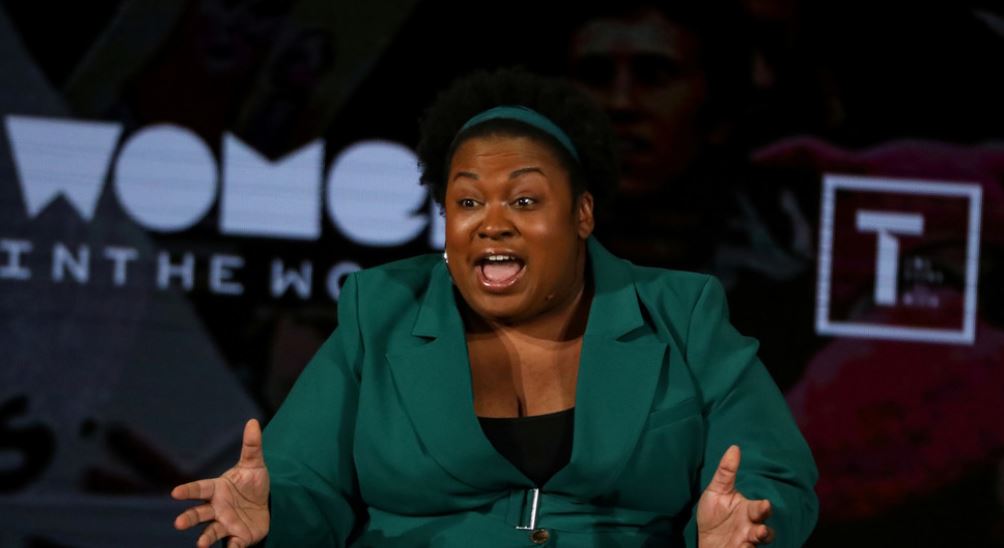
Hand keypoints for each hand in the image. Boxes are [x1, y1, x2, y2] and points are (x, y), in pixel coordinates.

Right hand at [171, 419, 269, 547]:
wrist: (267, 506)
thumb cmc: (252, 484)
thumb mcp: (254, 464)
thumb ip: (252, 446)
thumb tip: (253, 422)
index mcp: (217, 489)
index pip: (200, 489)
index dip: (188, 491)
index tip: (175, 492)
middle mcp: (217, 508)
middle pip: (199, 513)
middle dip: (188, 518)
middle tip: (179, 523)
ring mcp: (226, 523)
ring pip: (211, 531)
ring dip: (205, 538)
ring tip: (200, 544)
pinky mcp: (238, 537)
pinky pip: (233, 544)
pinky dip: (231, 547)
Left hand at [697, 445, 773, 546]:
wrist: (703, 538)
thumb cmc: (713, 514)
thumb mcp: (716, 491)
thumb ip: (726, 472)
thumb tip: (734, 447)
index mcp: (748, 510)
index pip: (761, 508)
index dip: (764, 507)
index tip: (765, 504)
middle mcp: (751, 527)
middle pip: (765, 530)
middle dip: (765, 530)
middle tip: (761, 529)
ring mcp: (746, 542)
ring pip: (759, 544)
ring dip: (760, 540)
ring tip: (756, 537)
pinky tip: (740, 546)